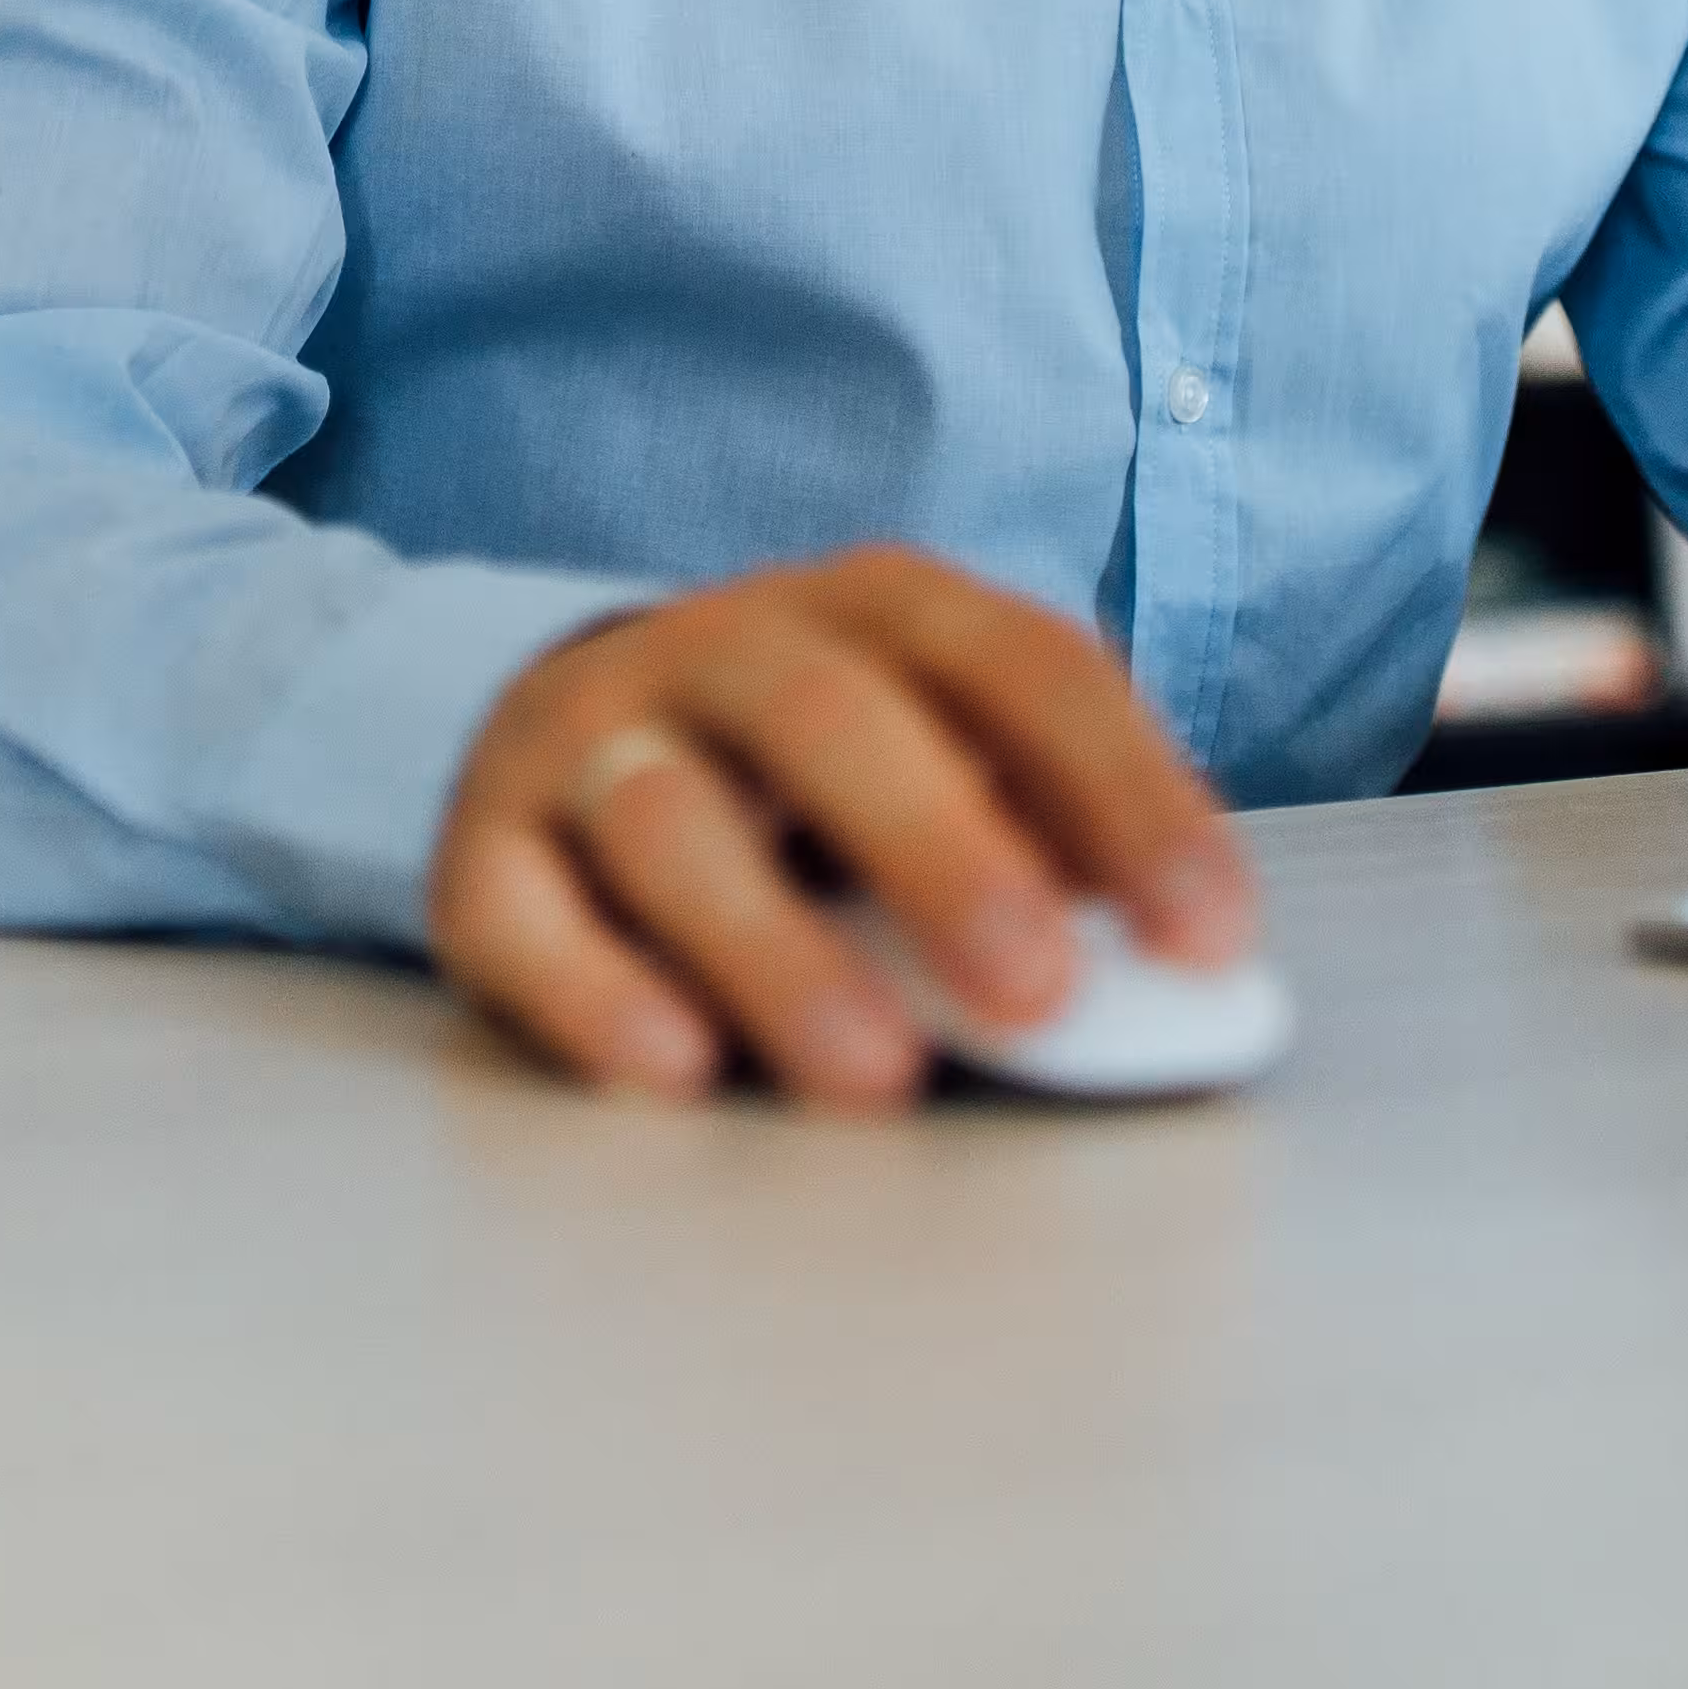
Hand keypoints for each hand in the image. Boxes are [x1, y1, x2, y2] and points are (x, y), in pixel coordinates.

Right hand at [429, 546, 1253, 1109]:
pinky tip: (681, 1070)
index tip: (1208, 938)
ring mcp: (588, 742)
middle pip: (831, 717)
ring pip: (667, 814)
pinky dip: (597, 993)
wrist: (575, 735)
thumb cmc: (818, 787)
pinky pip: (521, 912)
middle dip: (944, 856)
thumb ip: (1051, 850)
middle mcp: (726, 649)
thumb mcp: (945, 770)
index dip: (1126, 794)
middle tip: (1037, 996)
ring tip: (876, 1078)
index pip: (1022, 668)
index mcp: (879, 610)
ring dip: (777, 947)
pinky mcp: (479, 853)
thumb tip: (1185, 979)